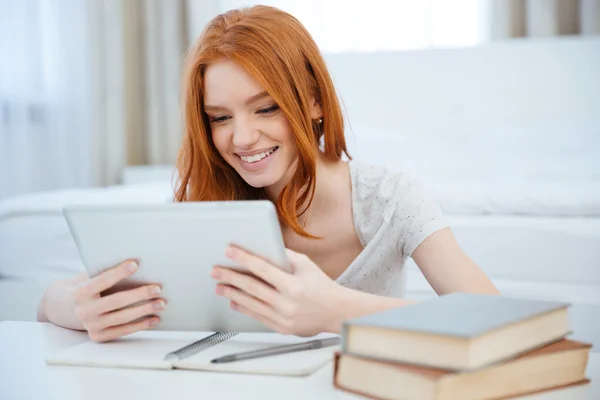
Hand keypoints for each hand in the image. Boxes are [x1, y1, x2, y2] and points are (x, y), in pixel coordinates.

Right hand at [72, 260, 165, 341]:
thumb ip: (106, 273)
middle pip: (116, 301)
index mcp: (80, 292)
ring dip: (144, 310)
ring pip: (122, 318)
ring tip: (161, 303)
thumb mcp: (91, 278)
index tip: (135, 264)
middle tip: (157, 289)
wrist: (71, 307)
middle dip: (139, 294)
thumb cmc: (90, 287)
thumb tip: (137, 267)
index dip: (118, 273)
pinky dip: (141, 325)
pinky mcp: (99, 336)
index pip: (102, 281)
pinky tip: (154, 319)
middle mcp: (84, 311)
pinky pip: (123, 330)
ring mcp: (91, 325)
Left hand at [211, 246, 347, 335]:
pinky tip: (234, 301)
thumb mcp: (306, 265)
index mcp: (293, 285)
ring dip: (232, 293)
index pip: (262, 269)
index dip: (244, 258)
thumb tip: (263, 248)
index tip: (229, 251)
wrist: (337, 312)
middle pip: (251, 287)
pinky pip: (258, 317)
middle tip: (216, 271)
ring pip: (251, 304)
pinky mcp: (281, 328)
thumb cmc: (322, 286)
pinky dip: (244, 308)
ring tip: (220, 286)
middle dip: (231, 277)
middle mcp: (286, 303)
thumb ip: (284, 256)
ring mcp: (283, 318)